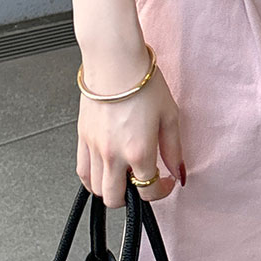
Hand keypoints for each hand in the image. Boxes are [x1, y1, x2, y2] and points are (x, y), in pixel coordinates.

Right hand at [75, 49, 184, 208]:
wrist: (115, 61)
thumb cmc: (142, 82)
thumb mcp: (170, 116)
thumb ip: (173, 149)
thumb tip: (178, 171)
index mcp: (139, 151)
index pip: (148, 191)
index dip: (161, 192)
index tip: (165, 182)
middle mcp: (114, 154)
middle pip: (116, 198)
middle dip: (133, 198)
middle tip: (142, 184)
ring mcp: (95, 148)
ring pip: (96, 189)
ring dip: (112, 189)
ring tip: (124, 177)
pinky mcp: (82, 138)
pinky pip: (81, 171)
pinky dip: (91, 179)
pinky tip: (103, 171)